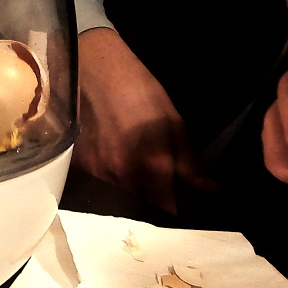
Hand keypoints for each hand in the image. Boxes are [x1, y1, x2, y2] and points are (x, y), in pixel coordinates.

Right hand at [75, 27, 206, 211]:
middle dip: (150, 216)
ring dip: (128, 204)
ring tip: (138, 196)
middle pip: (138, 214)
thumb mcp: (173, 121)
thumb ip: (191, 162)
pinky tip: (113, 177)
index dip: (176, 221)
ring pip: (115, 203)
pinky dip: (107, 188)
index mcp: (152, 166)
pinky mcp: (75, 166)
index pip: (166, 214)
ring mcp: (95, 172)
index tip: (184, 221)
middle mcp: (121, 176)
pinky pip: (96, 188)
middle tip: (161, 209)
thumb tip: (212, 192)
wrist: (92, 67)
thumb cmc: (138, 89)